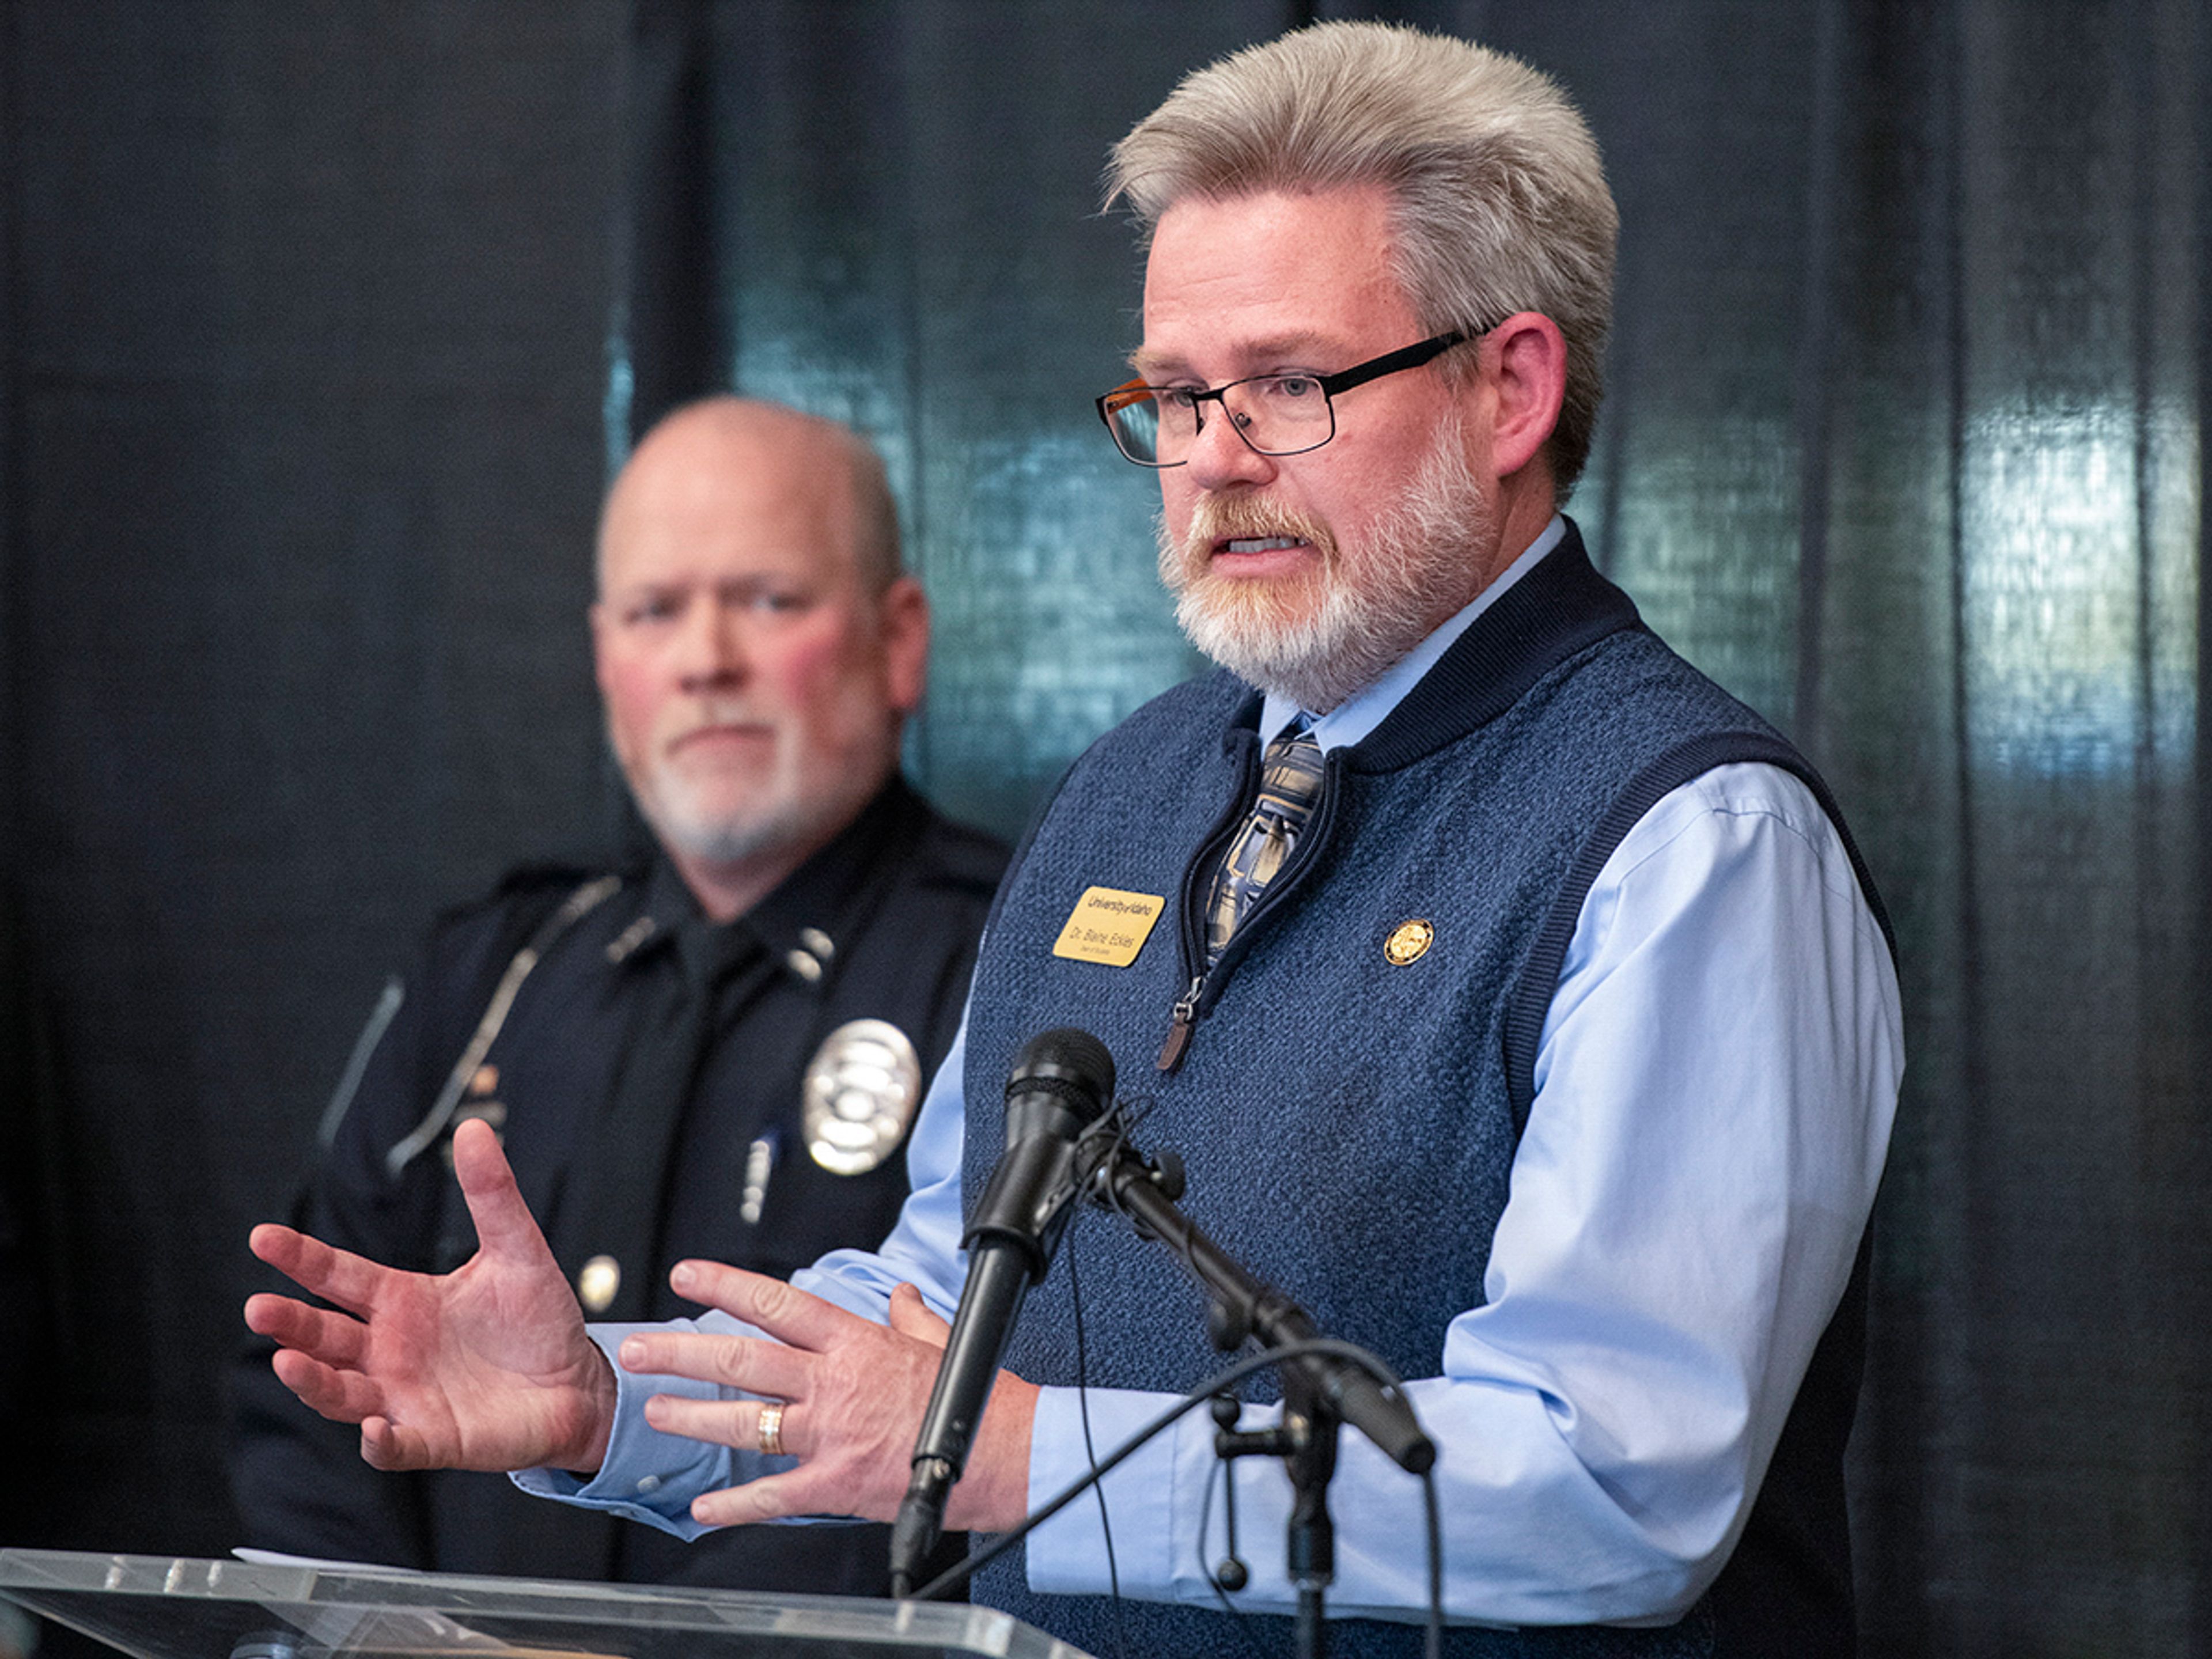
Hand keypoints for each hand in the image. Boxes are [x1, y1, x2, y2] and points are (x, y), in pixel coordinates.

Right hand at [243, 1117, 615, 1474]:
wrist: (578, 1384)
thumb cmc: (539, 1320)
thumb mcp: (518, 1250)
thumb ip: (492, 1195)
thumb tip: (476, 1128)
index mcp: (403, 1301)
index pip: (339, 1276)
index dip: (301, 1258)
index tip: (261, 1237)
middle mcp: (391, 1350)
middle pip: (325, 1336)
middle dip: (290, 1324)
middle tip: (258, 1307)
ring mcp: (406, 1397)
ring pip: (343, 1392)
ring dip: (314, 1381)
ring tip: (287, 1362)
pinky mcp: (434, 1438)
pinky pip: (397, 1446)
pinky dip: (381, 1442)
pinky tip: (373, 1428)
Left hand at [616, 1264, 1036, 1531]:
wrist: (1001, 1451)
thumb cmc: (974, 1396)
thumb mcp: (938, 1340)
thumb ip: (909, 1316)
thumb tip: (899, 1294)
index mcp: (854, 1342)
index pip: (776, 1304)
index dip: (725, 1286)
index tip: (686, 1275)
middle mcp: (833, 1383)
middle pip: (742, 1360)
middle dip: (681, 1352)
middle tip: (638, 1347)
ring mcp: (830, 1433)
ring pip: (746, 1422)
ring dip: (693, 1419)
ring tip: (656, 1412)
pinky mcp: (835, 1483)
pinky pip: (774, 1495)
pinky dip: (736, 1505)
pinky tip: (705, 1509)